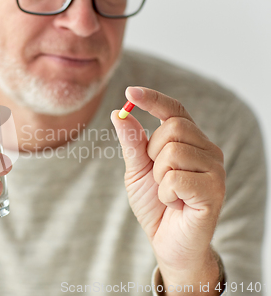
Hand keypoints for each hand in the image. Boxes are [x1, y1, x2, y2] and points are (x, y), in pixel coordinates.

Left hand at [111, 87, 224, 293]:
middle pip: (172, 128)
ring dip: (159, 177)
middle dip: (153, 153)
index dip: (153, 99)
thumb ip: (132, 143)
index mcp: (190, 142)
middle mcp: (208, 151)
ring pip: (173, 152)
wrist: (167, 242)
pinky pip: (176, 178)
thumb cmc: (155, 204)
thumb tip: (120, 114)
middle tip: (158, 177)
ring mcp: (214, 170)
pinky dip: (165, 193)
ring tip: (167, 193)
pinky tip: (174, 203)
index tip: (130, 91)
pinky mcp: (214, 191)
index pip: (175, 110)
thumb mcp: (137, 170)